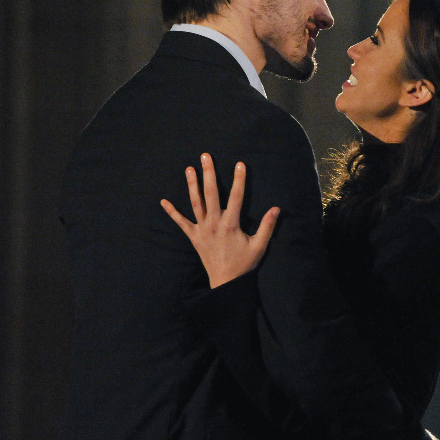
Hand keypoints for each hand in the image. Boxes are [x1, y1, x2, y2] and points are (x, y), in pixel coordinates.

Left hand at [160, 153, 279, 287]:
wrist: (225, 283)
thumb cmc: (243, 264)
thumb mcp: (259, 246)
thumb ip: (267, 226)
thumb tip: (276, 209)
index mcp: (230, 224)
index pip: (237, 197)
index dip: (239, 180)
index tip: (240, 164)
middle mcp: (214, 223)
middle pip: (211, 194)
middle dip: (209, 174)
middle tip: (205, 156)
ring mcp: (202, 229)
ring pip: (195, 203)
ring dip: (192, 185)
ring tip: (189, 169)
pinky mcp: (193, 236)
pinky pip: (180, 222)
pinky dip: (172, 212)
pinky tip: (163, 201)